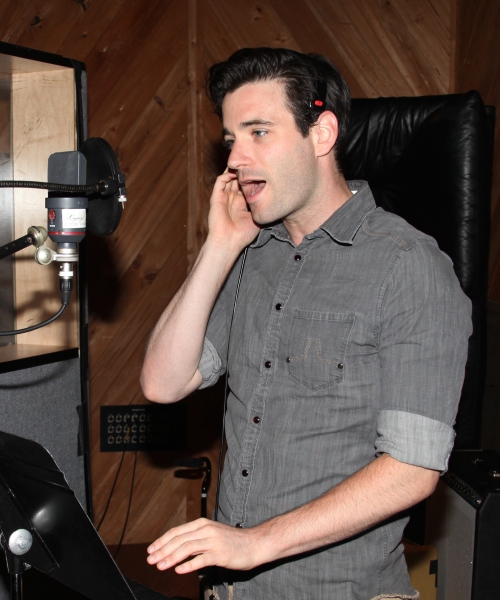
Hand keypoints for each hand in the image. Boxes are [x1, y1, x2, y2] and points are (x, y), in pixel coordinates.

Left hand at [146, 518, 262, 573]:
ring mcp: (213, 541)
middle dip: (162, 550)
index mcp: (202, 524)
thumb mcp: (212, 534)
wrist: (254, 544)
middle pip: (179, 539)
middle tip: (151, 560)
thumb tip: (176, 548)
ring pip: (186, 548)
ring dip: (171, 557)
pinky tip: (179, 570)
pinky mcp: (220, 553)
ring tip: (161, 566)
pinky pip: (201, 559)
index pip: (176, 531)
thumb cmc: (233, 541)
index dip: (162, 541)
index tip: (151, 550)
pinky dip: (188, 565)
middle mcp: (206, 530)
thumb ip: (196, 539)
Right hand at [207, 170, 259, 251]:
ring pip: (229, 178)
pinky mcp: (216, 197)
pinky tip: (236, 171)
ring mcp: (224, 197)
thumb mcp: (257, 220)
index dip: (253, 180)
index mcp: (241, 205)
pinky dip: (227, 174)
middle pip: (238, 181)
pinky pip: (220, 181)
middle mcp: (232, 200)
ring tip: (245, 163)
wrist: (228, 242)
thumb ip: (261, 208)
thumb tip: (271, 199)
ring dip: (236, 171)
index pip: (246, 188)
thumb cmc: (242, 235)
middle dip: (245, 172)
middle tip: (254, 163)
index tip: (263, 172)